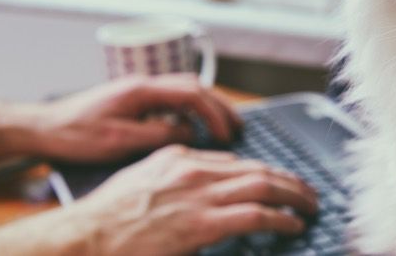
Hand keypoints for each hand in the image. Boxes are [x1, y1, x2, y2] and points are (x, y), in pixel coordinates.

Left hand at [17, 74, 242, 162]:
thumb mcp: (119, 141)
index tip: (226, 133)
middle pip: (193, 86)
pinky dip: (189, 111)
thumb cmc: (75, 135)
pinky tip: (191, 129)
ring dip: (206, 107)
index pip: (191, 93)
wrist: (43, 128)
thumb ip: (157, 136)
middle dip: (219, 106)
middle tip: (237, 127)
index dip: (214, 113)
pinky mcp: (132, 100)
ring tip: (222, 126)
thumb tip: (188, 133)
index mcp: (141, 89)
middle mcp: (142, 83)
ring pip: (183, 91)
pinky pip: (170, 101)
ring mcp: (138, 90)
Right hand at [67, 145, 317, 254]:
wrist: (85, 237)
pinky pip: (255, 215)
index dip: (263, 171)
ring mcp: (199, 195)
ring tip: (310, 204)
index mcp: (179, 158)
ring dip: (294, 194)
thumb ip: (174, 180)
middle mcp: (193, 169)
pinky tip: (293, 223)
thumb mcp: (142, 182)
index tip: (278, 180)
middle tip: (307, 190)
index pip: (235, 161)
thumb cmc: (106, 218)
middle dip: (288, 179)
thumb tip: (199, 189)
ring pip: (263, 185)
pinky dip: (281, 217)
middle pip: (256, 167)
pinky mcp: (202, 223)